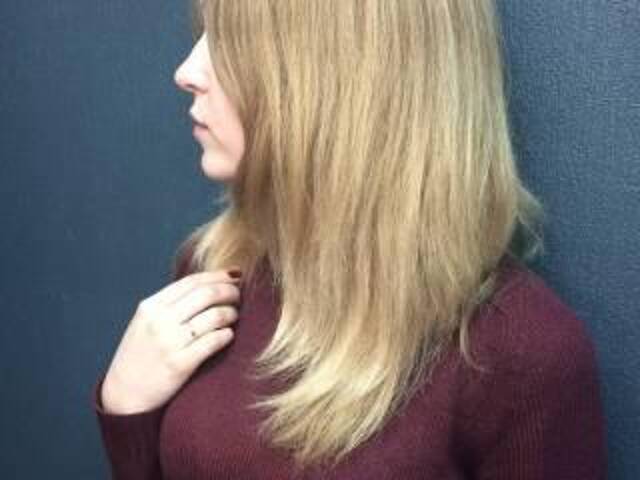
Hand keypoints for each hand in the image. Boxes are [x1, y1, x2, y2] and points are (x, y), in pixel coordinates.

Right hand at [100, 269, 241, 413]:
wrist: (124, 395)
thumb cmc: (141, 355)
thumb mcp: (145, 322)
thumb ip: (170, 304)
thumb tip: (208, 285)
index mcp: (150, 306)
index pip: (191, 281)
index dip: (217, 275)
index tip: (234, 275)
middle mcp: (159, 321)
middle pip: (206, 294)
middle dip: (229, 291)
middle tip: (238, 295)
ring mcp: (170, 342)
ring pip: (214, 316)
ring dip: (231, 313)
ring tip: (234, 316)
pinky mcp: (180, 364)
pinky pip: (214, 341)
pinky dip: (227, 335)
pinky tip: (228, 335)